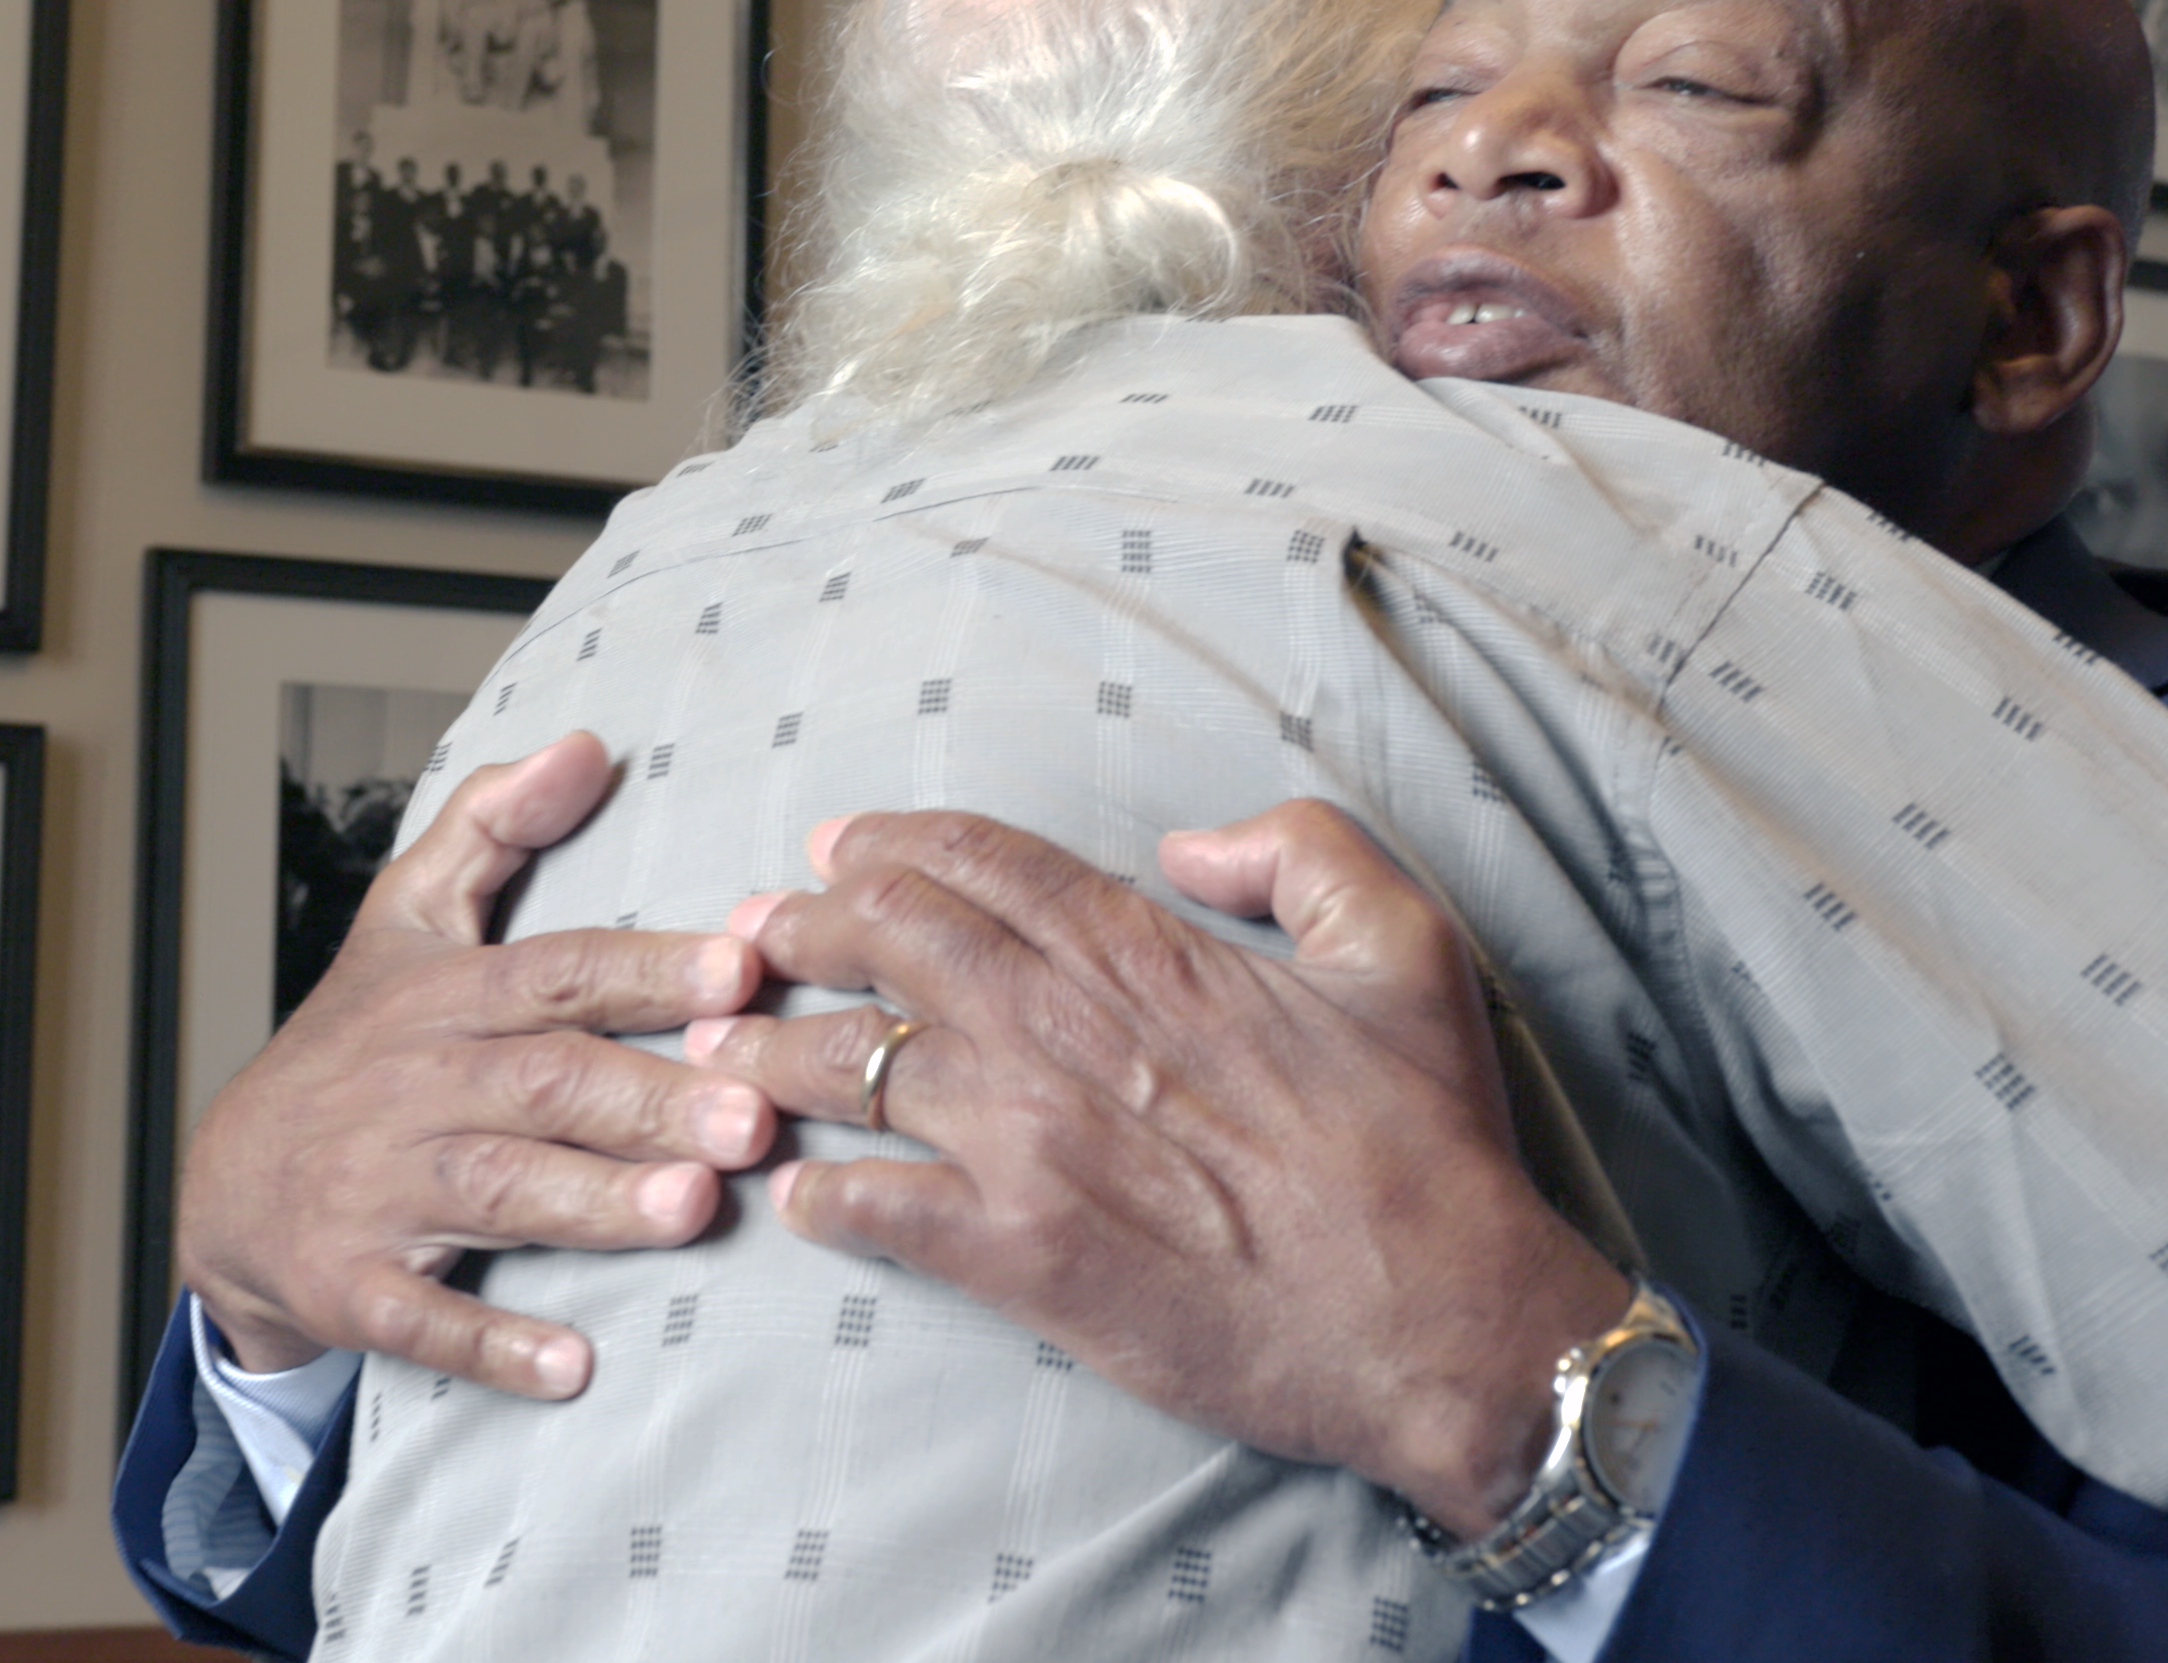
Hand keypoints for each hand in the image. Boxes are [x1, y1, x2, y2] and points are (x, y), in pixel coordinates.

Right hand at [174, 731, 773, 1396]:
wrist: (227, 1187)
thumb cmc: (350, 1048)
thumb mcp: (402, 921)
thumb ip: (491, 828)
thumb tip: (584, 745)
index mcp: (444, 998)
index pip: (555, 972)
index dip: (645, 971)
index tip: (738, 971)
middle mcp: (415, 1085)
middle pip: (541, 1081)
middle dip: (648, 1097)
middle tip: (753, 1116)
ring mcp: (380, 1187)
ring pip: (494, 1188)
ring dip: (593, 1200)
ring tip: (693, 1208)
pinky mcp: (354, 1283)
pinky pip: (422, 1316)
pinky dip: (492, 1343)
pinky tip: (570, 1364)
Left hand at [692, 803, 1629, 1535]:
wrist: (1440, 1324)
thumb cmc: (1425, 1144)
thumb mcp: (1403, 944)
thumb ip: (1298, 850)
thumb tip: (1187, 843)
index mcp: (1141, 952)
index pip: (972, 861)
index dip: (885, 845)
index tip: (833, 850)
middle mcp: (1058, 1029)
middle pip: (879, 940)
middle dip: (798, 926)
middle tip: (752, 937)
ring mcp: (1024, 1142)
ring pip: (845, 1064)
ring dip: (771, 1048)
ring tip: (727, 1050)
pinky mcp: (1014, 1255)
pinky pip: (865, 1205)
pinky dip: (813, 1192)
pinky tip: (795, 1190)